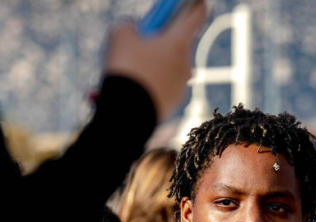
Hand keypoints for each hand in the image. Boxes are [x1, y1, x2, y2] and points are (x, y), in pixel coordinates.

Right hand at [104, 2, 207, 120]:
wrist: (128, 116)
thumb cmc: (126, 70)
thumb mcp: (119, 35)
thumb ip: (129, 25)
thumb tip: (134, 30)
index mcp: (179, 43)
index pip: (196, 15)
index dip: (195, 4)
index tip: (196, 1)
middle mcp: (186, 64)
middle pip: (178, 43)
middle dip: (162, 40)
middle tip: (143, 39)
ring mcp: (182, 86)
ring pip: (169, 67)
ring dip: (155, 64)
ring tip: (131, 69)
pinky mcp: (174, 104)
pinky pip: (164, 86)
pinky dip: (151, 84)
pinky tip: (133, 87)